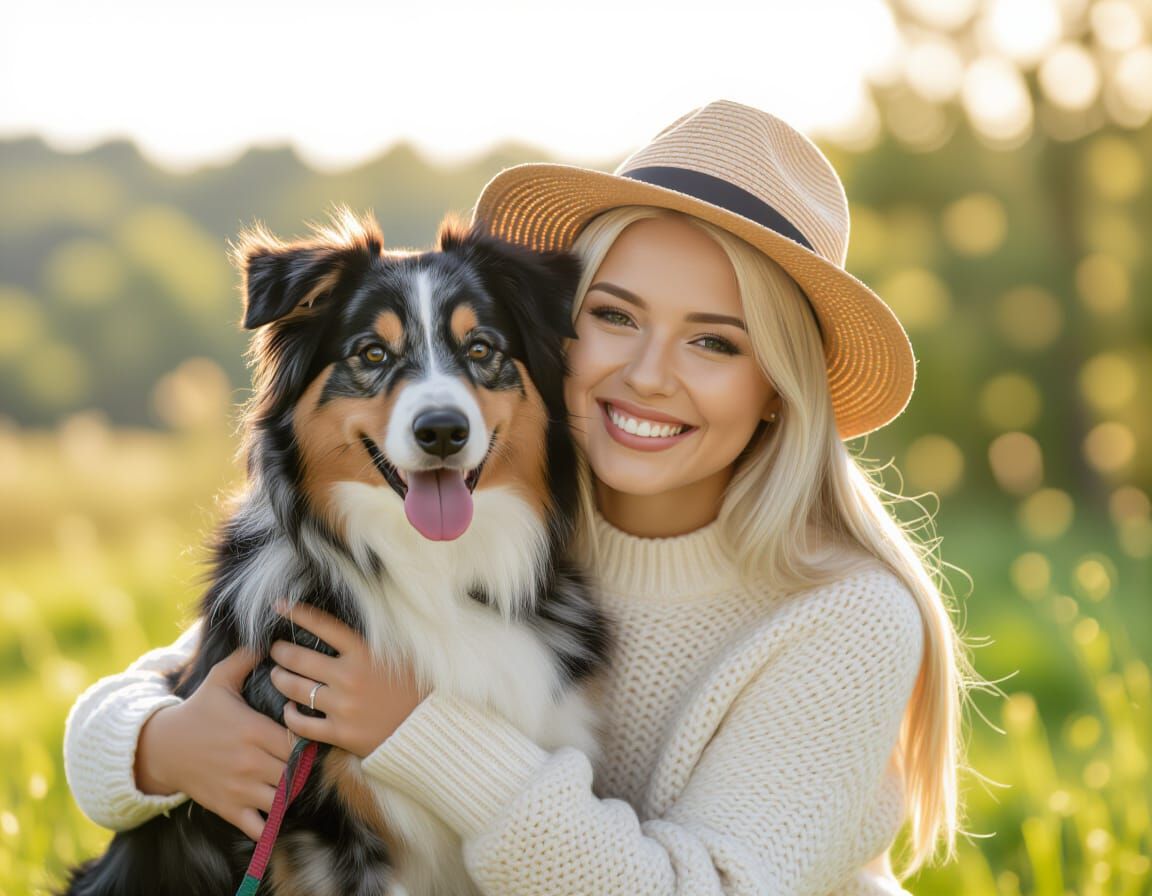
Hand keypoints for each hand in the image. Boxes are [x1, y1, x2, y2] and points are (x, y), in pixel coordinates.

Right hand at [135, 647, 293, 841]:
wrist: (162, 747)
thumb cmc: (198, 711)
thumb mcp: (219, 680)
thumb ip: (245, 659)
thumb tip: (267, 639)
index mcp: (253, 730)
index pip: (298, 741)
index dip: (308, 741)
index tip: (308, 737)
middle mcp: (250, 762)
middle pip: (295, 771)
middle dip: (304, 769)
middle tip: (306, 762)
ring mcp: (239, 788)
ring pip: (282, 799)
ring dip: (291, 794)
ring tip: (292, 784)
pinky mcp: (227, 808)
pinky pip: (258, 827)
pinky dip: (271, 824)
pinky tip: (275, 812)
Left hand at [269, 601, 426, 758]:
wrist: (429, 728)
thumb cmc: (415, 688)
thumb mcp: (399, 653)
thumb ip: (372, 641)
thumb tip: (346, 627)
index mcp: (365, 652)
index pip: (322, 625)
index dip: (297, 613)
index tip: (280, 606)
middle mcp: (350, 676)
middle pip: (299, 659)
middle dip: (280, 652)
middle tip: (275, 649)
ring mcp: (344, 706)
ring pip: (295, 689)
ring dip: (280, 680)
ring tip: (276, 675)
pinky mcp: (341, 733)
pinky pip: (302, 724)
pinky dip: (289, 716)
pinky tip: (288, 710)